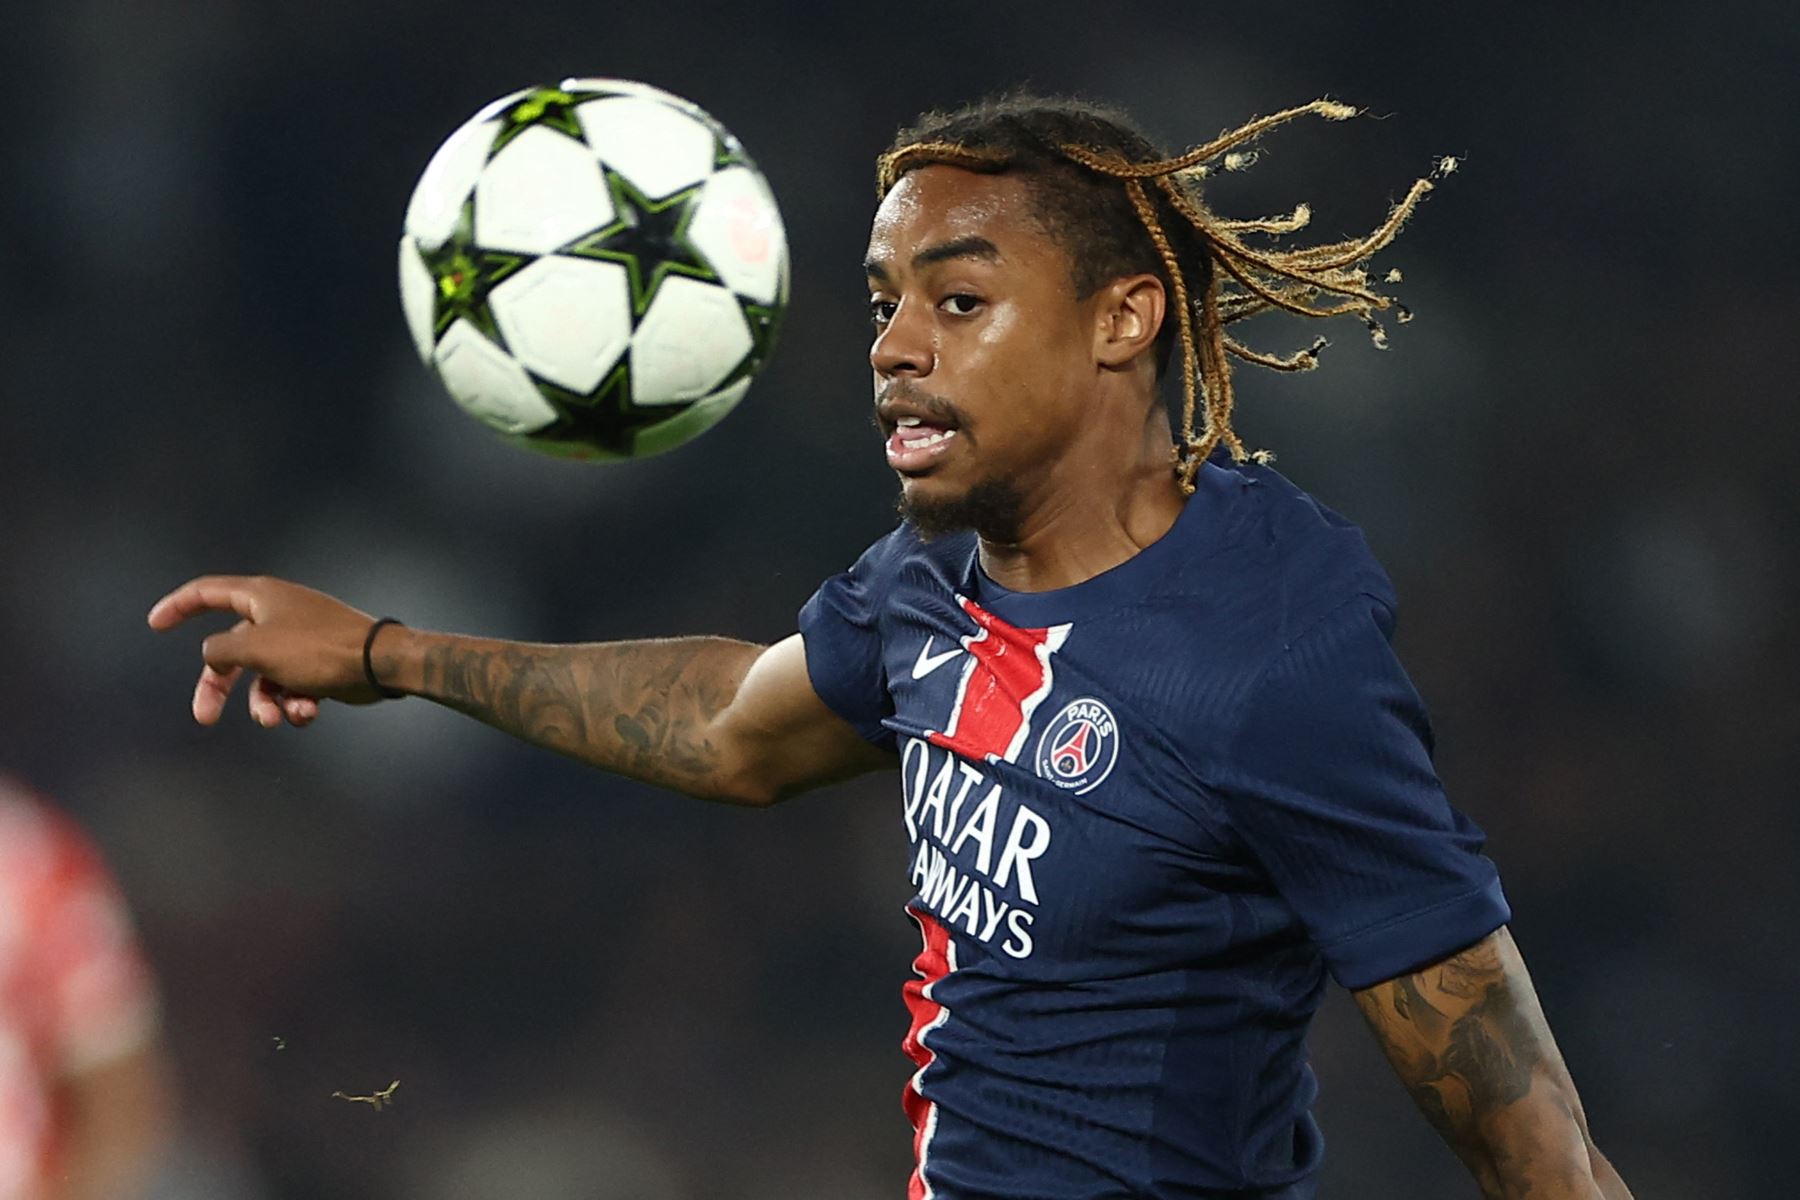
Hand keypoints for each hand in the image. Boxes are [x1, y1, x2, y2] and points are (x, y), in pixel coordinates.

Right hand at [147, 575, 392, 727]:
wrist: (379, 665)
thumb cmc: (316, 649)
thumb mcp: (255, 648)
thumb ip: (220, 650)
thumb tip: (214, 656)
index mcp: (260, 597)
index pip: (208, 592)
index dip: (178, 605)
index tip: (154, 623)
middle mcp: (277, 614)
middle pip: (231, 650)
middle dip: (218, 687)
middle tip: (205, 718)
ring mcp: (299, 640)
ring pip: (263, 678)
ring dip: (266, 703)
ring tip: (279, 717)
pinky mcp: (318, 665)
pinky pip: (292, 688)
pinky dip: (295, 704)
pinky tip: (308, 711)